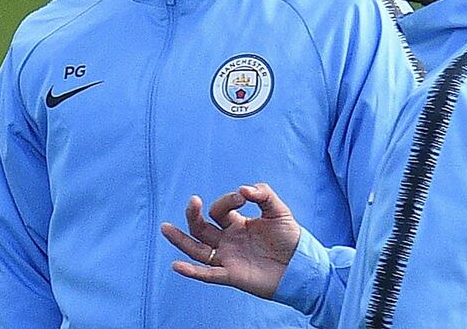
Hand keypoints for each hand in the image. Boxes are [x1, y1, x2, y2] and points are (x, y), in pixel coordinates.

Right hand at [160, 183, 300, 298]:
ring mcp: (228, 258)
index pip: (219, 210)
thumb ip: (263, 194)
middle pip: (201, 227)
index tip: (243, 197)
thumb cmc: (290, 238)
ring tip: (164, 227)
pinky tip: (177, 265)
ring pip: (197, 250)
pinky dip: (192, 272)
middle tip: (193, 201)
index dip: (227, 201)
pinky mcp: (232, 275)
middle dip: (194, 214)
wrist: (302, 265)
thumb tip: (243, 189)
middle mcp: (228, 240)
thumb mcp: (279, 210)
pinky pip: (208, 274)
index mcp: (236, 224)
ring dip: (180, 240)